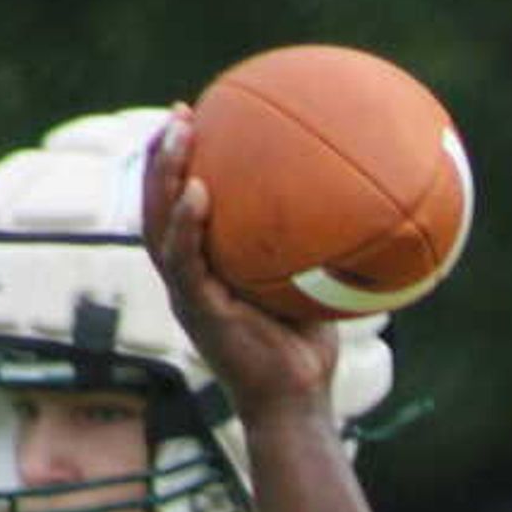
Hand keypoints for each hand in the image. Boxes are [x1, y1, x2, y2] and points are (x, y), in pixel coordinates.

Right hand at [142, 107, 339, 422]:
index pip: (179, 207)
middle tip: (180, 113)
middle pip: (157, 206)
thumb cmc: (306, 343)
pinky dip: (186, 225)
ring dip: (164, 178)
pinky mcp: (196, 311)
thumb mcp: (309, 280)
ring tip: (179, 135)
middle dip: (162, 157)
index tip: (195, 119)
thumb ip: (311, 241)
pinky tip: (198, 192)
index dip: (179, 165)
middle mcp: (187, 276)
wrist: (296, 397)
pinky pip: (185, 261)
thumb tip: (354, 192)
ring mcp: (186, 293)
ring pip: (158, 226)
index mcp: (204, 267)